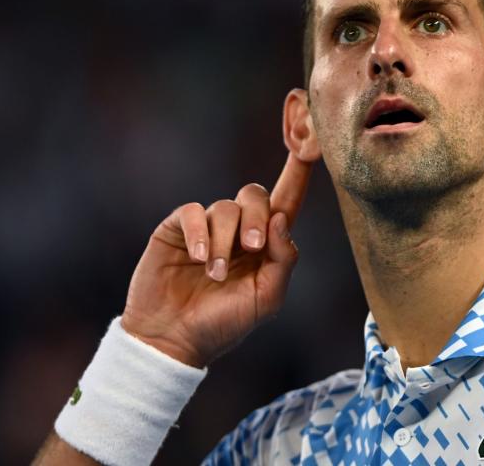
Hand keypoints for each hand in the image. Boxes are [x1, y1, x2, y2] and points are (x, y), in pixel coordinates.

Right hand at [120, 153, 312, 366]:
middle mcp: (238, 230)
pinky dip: (199, 233)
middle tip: (251, 249)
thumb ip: (283, 260)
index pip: (287, 200)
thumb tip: (281, 219)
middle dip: (256, 218)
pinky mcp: (177, 230)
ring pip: (225, 207)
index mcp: (265, 244)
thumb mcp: (265, 298)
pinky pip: (193, 212)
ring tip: (213, 274)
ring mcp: (207, 228)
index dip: (298, 171)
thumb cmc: (223, 324)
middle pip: (256, 195)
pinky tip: (197, 259)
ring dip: (224, 242)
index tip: (310, 142)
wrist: (173, 340)